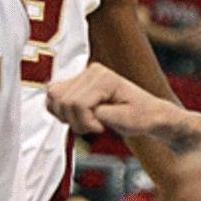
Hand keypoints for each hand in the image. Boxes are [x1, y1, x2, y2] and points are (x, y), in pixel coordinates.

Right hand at [46, 63, 166, 135]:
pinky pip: (52, 96)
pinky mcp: (74, 82)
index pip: (77, 103)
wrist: (149, 113)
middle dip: (75, 120)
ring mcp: (81, 75)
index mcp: (104, 78)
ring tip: (87, 121)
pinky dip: (59, 111)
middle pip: (63, 100)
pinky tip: (77, 117)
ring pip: (53, 96)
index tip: (102, 129)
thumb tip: (81, 110)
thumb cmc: (142, 117)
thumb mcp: (127, 121)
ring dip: (66, 116)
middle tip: (95, 126)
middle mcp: (90, 72)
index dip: (85, 122)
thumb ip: (102, 115)